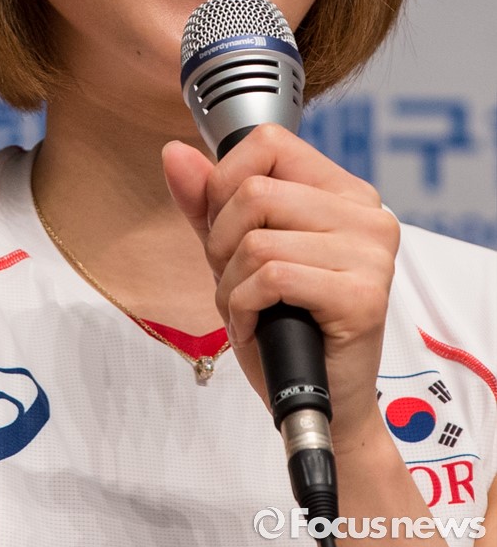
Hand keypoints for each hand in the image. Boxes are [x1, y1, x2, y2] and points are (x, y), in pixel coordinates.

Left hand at [162, 124, 398, 451]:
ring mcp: (370, 253)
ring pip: (257, 239)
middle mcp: (366, 213)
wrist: (320, 403)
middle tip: (238, 283)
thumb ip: (206, 203)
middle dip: (222, 244)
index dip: (226, 184)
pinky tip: (258, 327)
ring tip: (249, 309)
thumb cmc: (282, 325)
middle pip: (254, 192)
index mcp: (342, 191)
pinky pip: (271, 278)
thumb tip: (174, 153)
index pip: (268, 142)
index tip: (227, 230)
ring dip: (231, 285)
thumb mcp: (234, 253)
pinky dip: (244, 308)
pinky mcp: (363, 295)